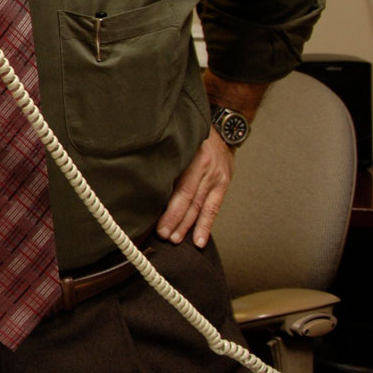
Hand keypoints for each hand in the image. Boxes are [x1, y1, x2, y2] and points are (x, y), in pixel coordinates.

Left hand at [157, 128, 234, 247]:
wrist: (223, 131)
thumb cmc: (194, 138)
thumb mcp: (180, 145)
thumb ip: (169, 164)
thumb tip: (149, 187)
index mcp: (192, 160)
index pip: (181, 191)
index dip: (171, 211)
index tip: (159, 226)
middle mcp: (206, 171)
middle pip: (190, 201)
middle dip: (177, 221)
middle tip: (165, 237)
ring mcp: (216, 179)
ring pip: (202, 207)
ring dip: (189, 227)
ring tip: (178, 241)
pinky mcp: (223, 185)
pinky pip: (215, 208)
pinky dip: (206, 225)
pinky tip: (199, 240)